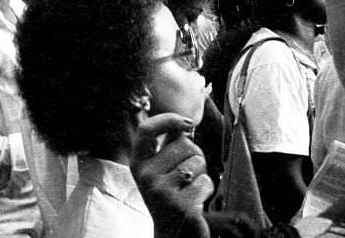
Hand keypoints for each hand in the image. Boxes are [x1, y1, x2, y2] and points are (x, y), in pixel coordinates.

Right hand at [131, 113, 212, 237]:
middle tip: (186, 174)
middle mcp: (146, 177)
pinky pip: (206, 182)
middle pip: (183, 144)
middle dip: (195, 154)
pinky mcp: (182, 206)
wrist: (171, 234)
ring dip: (201, 173)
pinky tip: (195, 201)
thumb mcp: (158, 171)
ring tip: (189, 188)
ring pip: (197, 161)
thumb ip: (166, 148)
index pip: (146, 130)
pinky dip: (206, 189)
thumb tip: (184, 124)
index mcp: (138, 164)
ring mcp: (162, 192)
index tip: (187, 122)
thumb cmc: (170, 196)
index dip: (167, 119)